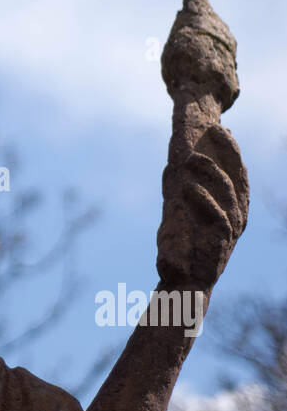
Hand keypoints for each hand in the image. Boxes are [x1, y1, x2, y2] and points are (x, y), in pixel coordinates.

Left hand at [156, 123, 248, 289]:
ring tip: (192, 157)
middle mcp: (236, 213)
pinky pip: (217, 215)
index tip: (221, 129)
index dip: (230, 150)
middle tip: (215, 130)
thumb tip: (172, 166)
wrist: (183, 281)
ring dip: (210, 171)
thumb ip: (179, 190)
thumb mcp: (181, 213)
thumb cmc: (183, 247)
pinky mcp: (220, 240)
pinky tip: (190, 188)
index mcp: (231, 205)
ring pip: (227, 190)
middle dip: (229, 150)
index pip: (236, 171)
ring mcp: (230, 226)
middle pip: (238, 174)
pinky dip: (204, 200)